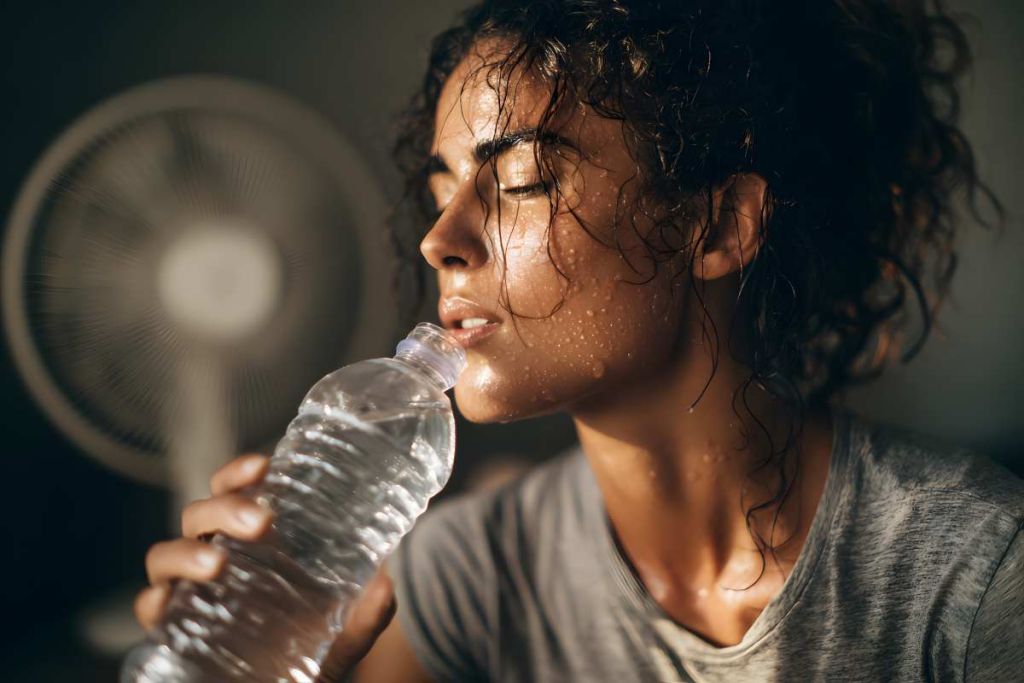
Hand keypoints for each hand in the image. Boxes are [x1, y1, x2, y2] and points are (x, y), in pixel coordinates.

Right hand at [133, 453, 396, 681]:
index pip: (235, 491)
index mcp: (254, 543)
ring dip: (186, 551)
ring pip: (165, 554)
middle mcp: (217, 557)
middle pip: (200, 514)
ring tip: (217, 563)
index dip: (240, 473)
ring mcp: (192, 592)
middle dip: (225, 508)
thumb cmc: (315, 651)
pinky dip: (153, 602)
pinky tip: (169, 604)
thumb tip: (384, 586)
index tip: (264, 465)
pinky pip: (149, 607)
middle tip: (262, 522)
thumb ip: (368, 611)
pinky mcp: (175, 628)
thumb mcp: (348, 631)